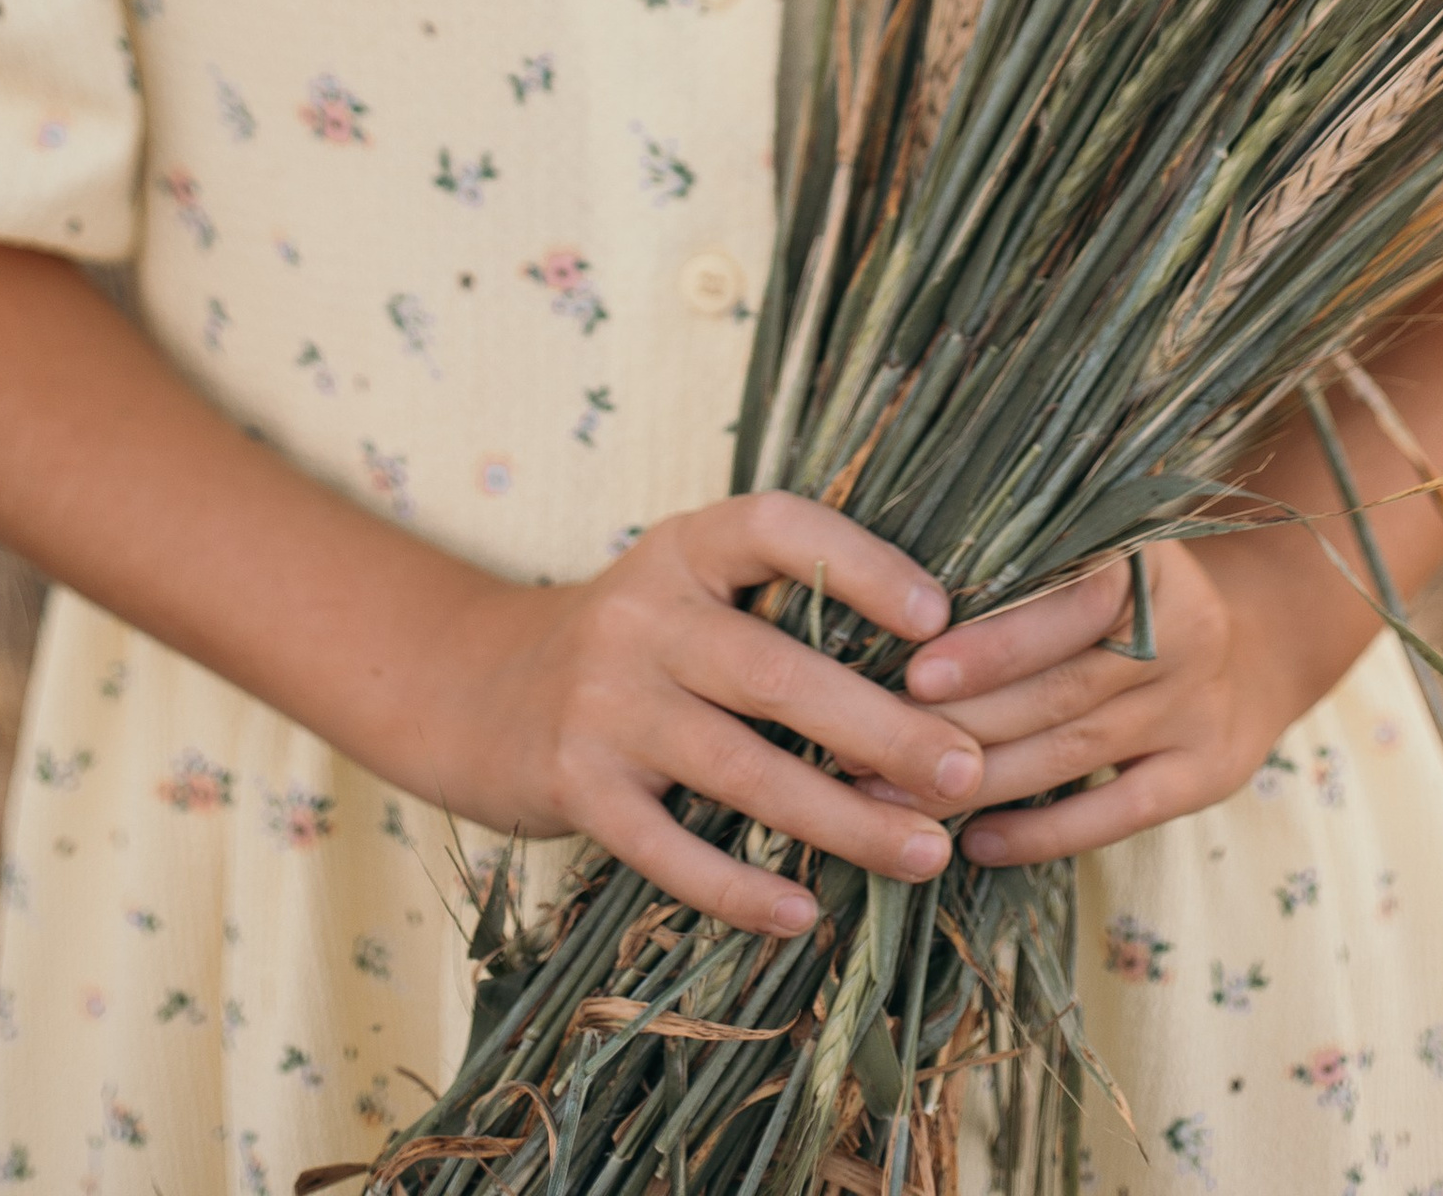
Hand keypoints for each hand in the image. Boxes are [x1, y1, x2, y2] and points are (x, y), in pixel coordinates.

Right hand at [436, 492, 988, 934]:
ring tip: (926, 851)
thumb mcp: (690, 592)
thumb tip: (937, 670)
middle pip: (775, 672)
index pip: (778, 529)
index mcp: (685, 549)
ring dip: (840, 817)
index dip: (861, 565)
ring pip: (738, 767)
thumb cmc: (631, 645)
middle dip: (882, 726)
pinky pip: (668, 848)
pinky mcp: (576, 786)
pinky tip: (804, 913)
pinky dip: (739, 888)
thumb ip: (779, 610)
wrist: (475, 689)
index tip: (941, 619)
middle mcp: (641, 615)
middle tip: (967, 769)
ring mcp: (604, 702)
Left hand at [901, 539, 1292, 866]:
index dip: (994, 644)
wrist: (1260, 642)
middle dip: (959, 721)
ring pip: (1073, 751)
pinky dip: (1044, 832)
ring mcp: (1198, 708)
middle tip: (871, 744)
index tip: (914, 672)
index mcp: (1147, 566)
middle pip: (1058, 689)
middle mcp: (1182, 634)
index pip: (1070, 604)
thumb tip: (894, 605)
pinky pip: (1116, 812)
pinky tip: (978, 842)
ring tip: (894, 795)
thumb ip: (1028, 570)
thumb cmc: (1133, 596)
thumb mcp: (1103, 556)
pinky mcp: (1206, 774)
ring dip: (980, 779)